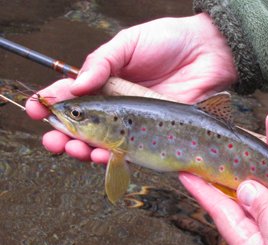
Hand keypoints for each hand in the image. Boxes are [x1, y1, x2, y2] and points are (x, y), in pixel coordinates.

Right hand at [25, 13, 237, 161]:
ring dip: (85, 150)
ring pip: (104, 143)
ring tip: (75, 150)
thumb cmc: (169, 42)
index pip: (74, 96)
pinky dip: (114, 157)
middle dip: (65, 136)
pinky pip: (131, 151)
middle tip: (53, 140)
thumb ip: (103, 61)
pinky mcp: (154, 136)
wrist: (208, 53)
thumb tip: (77, 84)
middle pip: (84, 127)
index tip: (36, 110)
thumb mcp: (129, 43)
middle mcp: (118, 107)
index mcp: (107, 82)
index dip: (53, 104)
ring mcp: (135, 124)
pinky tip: (102, 156)